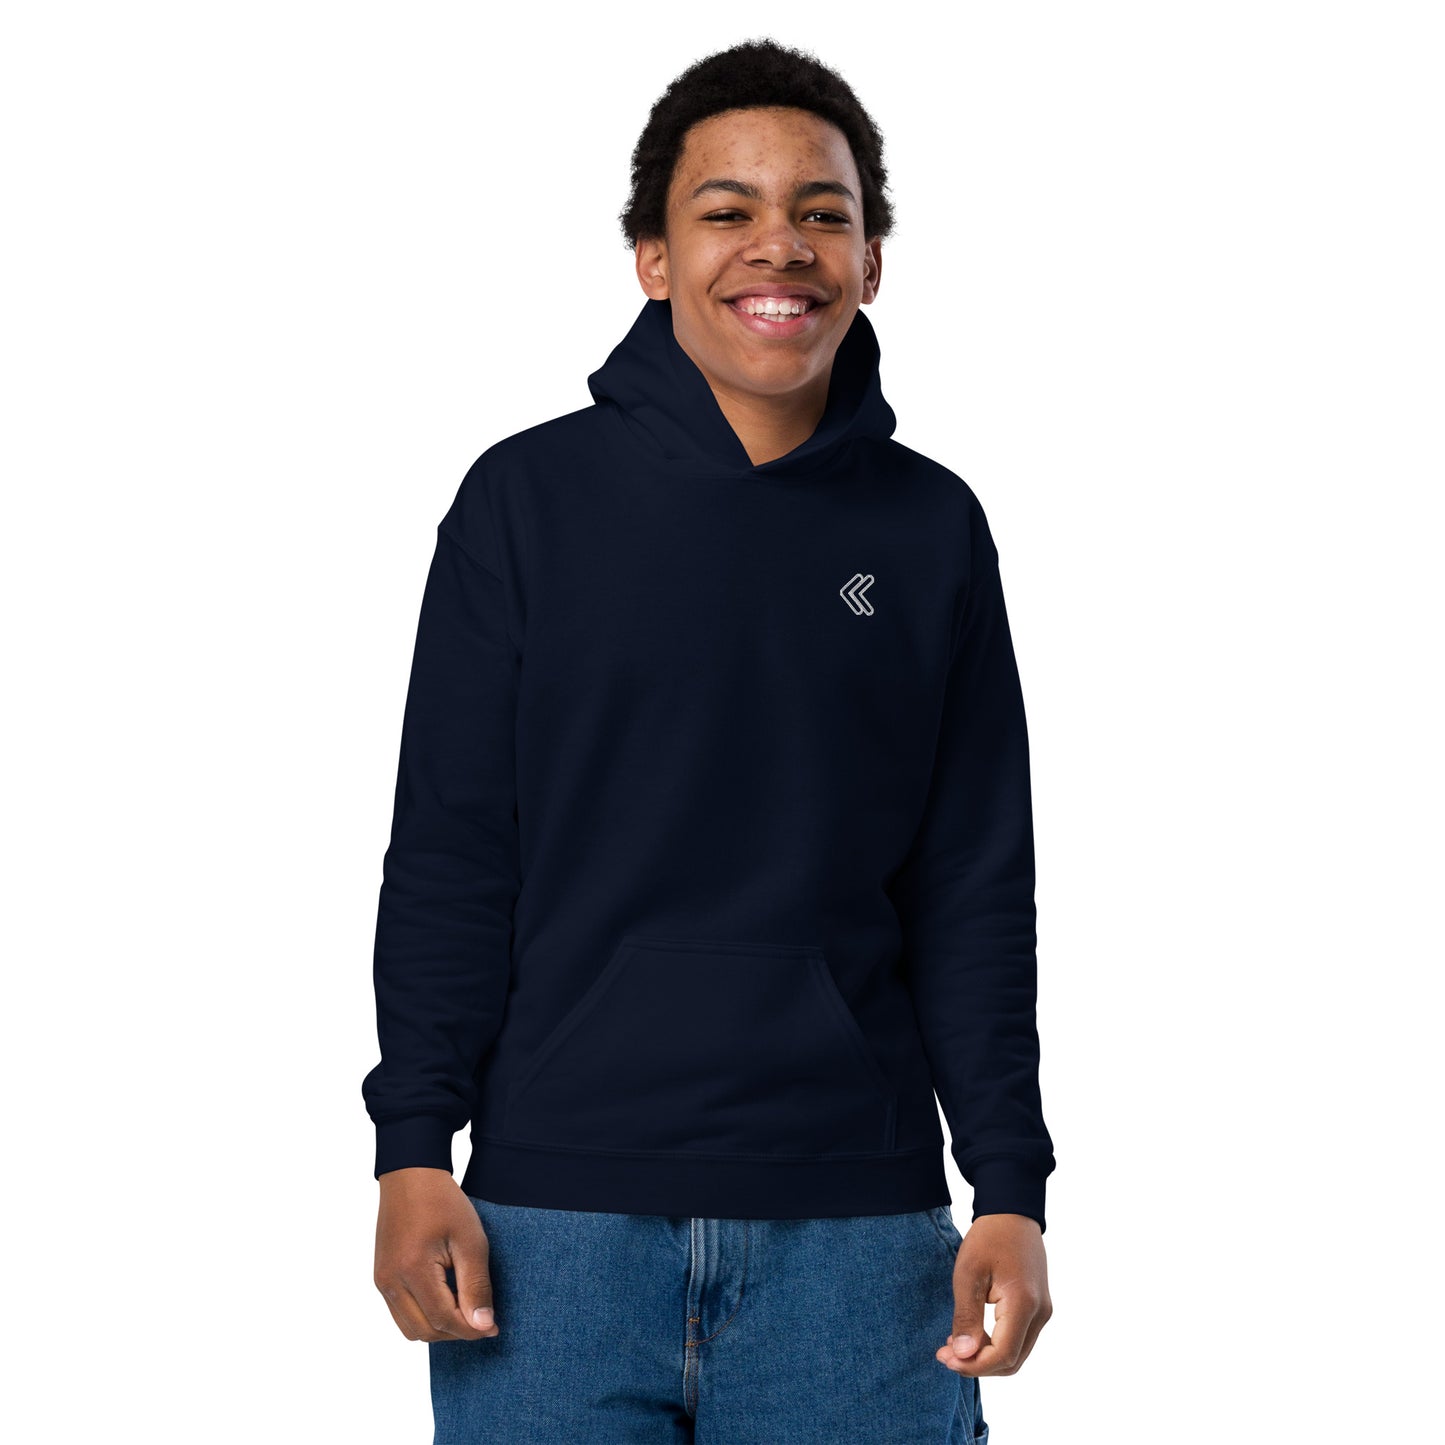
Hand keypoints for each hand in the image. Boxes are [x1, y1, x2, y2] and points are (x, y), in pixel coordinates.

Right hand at [373, 1167, 500, 1341]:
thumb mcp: (470, 1240)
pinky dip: (424, 1317)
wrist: (411, 1175)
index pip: (443, 1320)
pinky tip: (446, 1300)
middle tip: (482, 1320)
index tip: (493, 1327)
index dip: (471, 1329)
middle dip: (456, 1333)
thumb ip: (476, 1285)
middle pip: (425, 1331)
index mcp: (412, 1270)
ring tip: (465, 1310)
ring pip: (410, 1329)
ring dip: (439, 1328)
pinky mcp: (381, 1277)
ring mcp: (382, 1281)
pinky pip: (401, 1314)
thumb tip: (482, 1325)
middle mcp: (390, 1281)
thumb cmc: (442, 1201)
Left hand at [935, 1213, 1050, 1375]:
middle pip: (1012, 1361)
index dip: (973, 1365)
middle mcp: (1040, 1313)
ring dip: (986, 1357)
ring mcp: (1043, 1312)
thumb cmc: (988, 1238)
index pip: (1002, 1355)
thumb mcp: (968, 1274)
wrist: (1012, 1212)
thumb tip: (963, 1355)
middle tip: (945, 1355)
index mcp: (1024, 1304)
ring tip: (955, 1346)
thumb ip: (967, 1317)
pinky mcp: (1038, 1308)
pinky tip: (972, 1335)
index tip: (945, 1358)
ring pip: (1017, 1354)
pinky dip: (996, 1345)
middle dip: (977, 1365)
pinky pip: (1019, 1339)